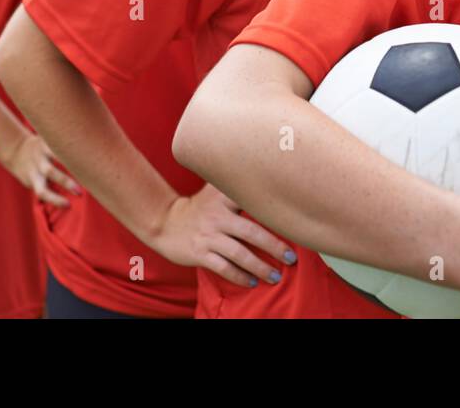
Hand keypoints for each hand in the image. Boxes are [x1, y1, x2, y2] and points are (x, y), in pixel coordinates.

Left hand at [0, 133, 80, 206]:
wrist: (16, 150)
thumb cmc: (31, 171)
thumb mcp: (33, 182)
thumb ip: (48, 187)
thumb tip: (68, 203)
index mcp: (34, 179)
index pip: (42, 192)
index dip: (55, 199)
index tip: (68, 205)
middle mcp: (37, 165)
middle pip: (50, 172)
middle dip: (66, 181)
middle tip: (81, 189)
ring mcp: (41, 151)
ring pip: (55, 154)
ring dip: (70, 159)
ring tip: (86, 164)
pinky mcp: (45, 140)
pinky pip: (57, 142)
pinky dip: (68, 145)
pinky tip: (81, 148)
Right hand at [152, 184, 296, 286]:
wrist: (165, 222)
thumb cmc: (200, 207)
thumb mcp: (215, 190)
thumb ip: (237, 184)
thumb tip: (272, 176)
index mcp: (223, 198)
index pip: (252, 201)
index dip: (273, 211)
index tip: (293, 221)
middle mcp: (217, 215)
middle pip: (251, 232)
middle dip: (274, 247)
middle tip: (291, 258)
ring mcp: (208, 236)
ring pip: (239, 254)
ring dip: (260, 267)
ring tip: (275, 276)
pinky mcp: (199, 253)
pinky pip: (223, 267)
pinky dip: (239, 277)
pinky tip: (251, 282)